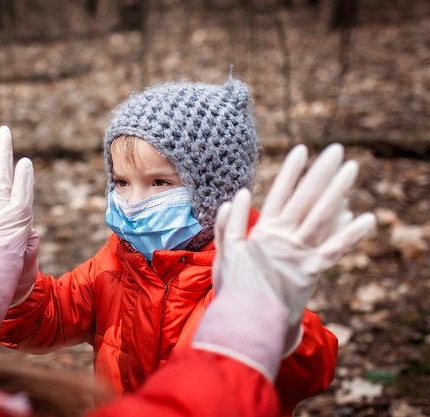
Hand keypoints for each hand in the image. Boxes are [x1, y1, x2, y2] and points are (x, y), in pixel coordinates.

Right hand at [192, 143, 374, 380]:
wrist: (246, 320)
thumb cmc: (233, 288)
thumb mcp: (225, 253)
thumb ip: (230, 224)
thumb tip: (238, 195)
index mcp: (263, 230)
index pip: (279, 193)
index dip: (291, 171)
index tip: (303, 150)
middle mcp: (284, 236)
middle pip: (306, 198)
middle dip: (321, 172)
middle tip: (337, 150)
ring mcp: (299, 252)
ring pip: (322, 215)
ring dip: (339, 190)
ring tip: (353, 169)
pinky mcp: (312, 271)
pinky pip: (335, 250)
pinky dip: (351, 235)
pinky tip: (367, 218)